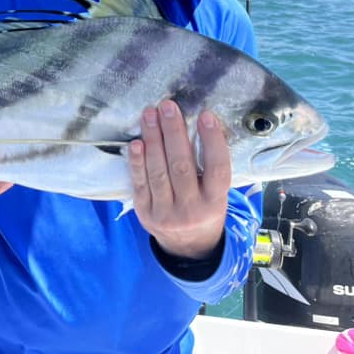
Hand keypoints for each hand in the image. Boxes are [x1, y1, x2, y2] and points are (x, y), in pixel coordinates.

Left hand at [128, 99, 230, 259]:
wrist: (187, 247)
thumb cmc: (205, 208)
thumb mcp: (217, 194)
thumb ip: (211, 167)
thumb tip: (201, 123)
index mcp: (215, 202)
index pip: (217, 169)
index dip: (212, 141)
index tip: (206, 115)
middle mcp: (192, 209)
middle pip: (182, 167)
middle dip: (173, 133)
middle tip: (167, 106)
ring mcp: (166, 213)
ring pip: (159, 173)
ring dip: (153, 140)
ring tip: (149, 115)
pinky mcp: (145, 213)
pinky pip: (140, 184)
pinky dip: (137, 163)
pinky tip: (136, 143)